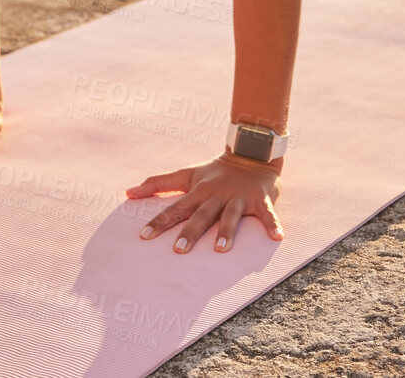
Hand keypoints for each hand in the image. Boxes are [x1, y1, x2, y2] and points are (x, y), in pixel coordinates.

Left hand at [126, 152, 284, 252]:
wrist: (251, 153)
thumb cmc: (216, 171)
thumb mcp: (187, 174)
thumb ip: (158, 184)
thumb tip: (127, 192)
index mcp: (198, 191)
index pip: (175, 208)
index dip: (160, 221)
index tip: (144, 236)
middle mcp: (216, 195)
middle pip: (201, 215)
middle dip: (191, 232)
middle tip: (179, 250)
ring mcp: (238, 197)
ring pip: (231, 216)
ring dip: (227, 232)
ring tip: (221, 250)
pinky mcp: (260, 199)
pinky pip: (267, 213)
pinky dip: (272, 224)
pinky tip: (277, 237)